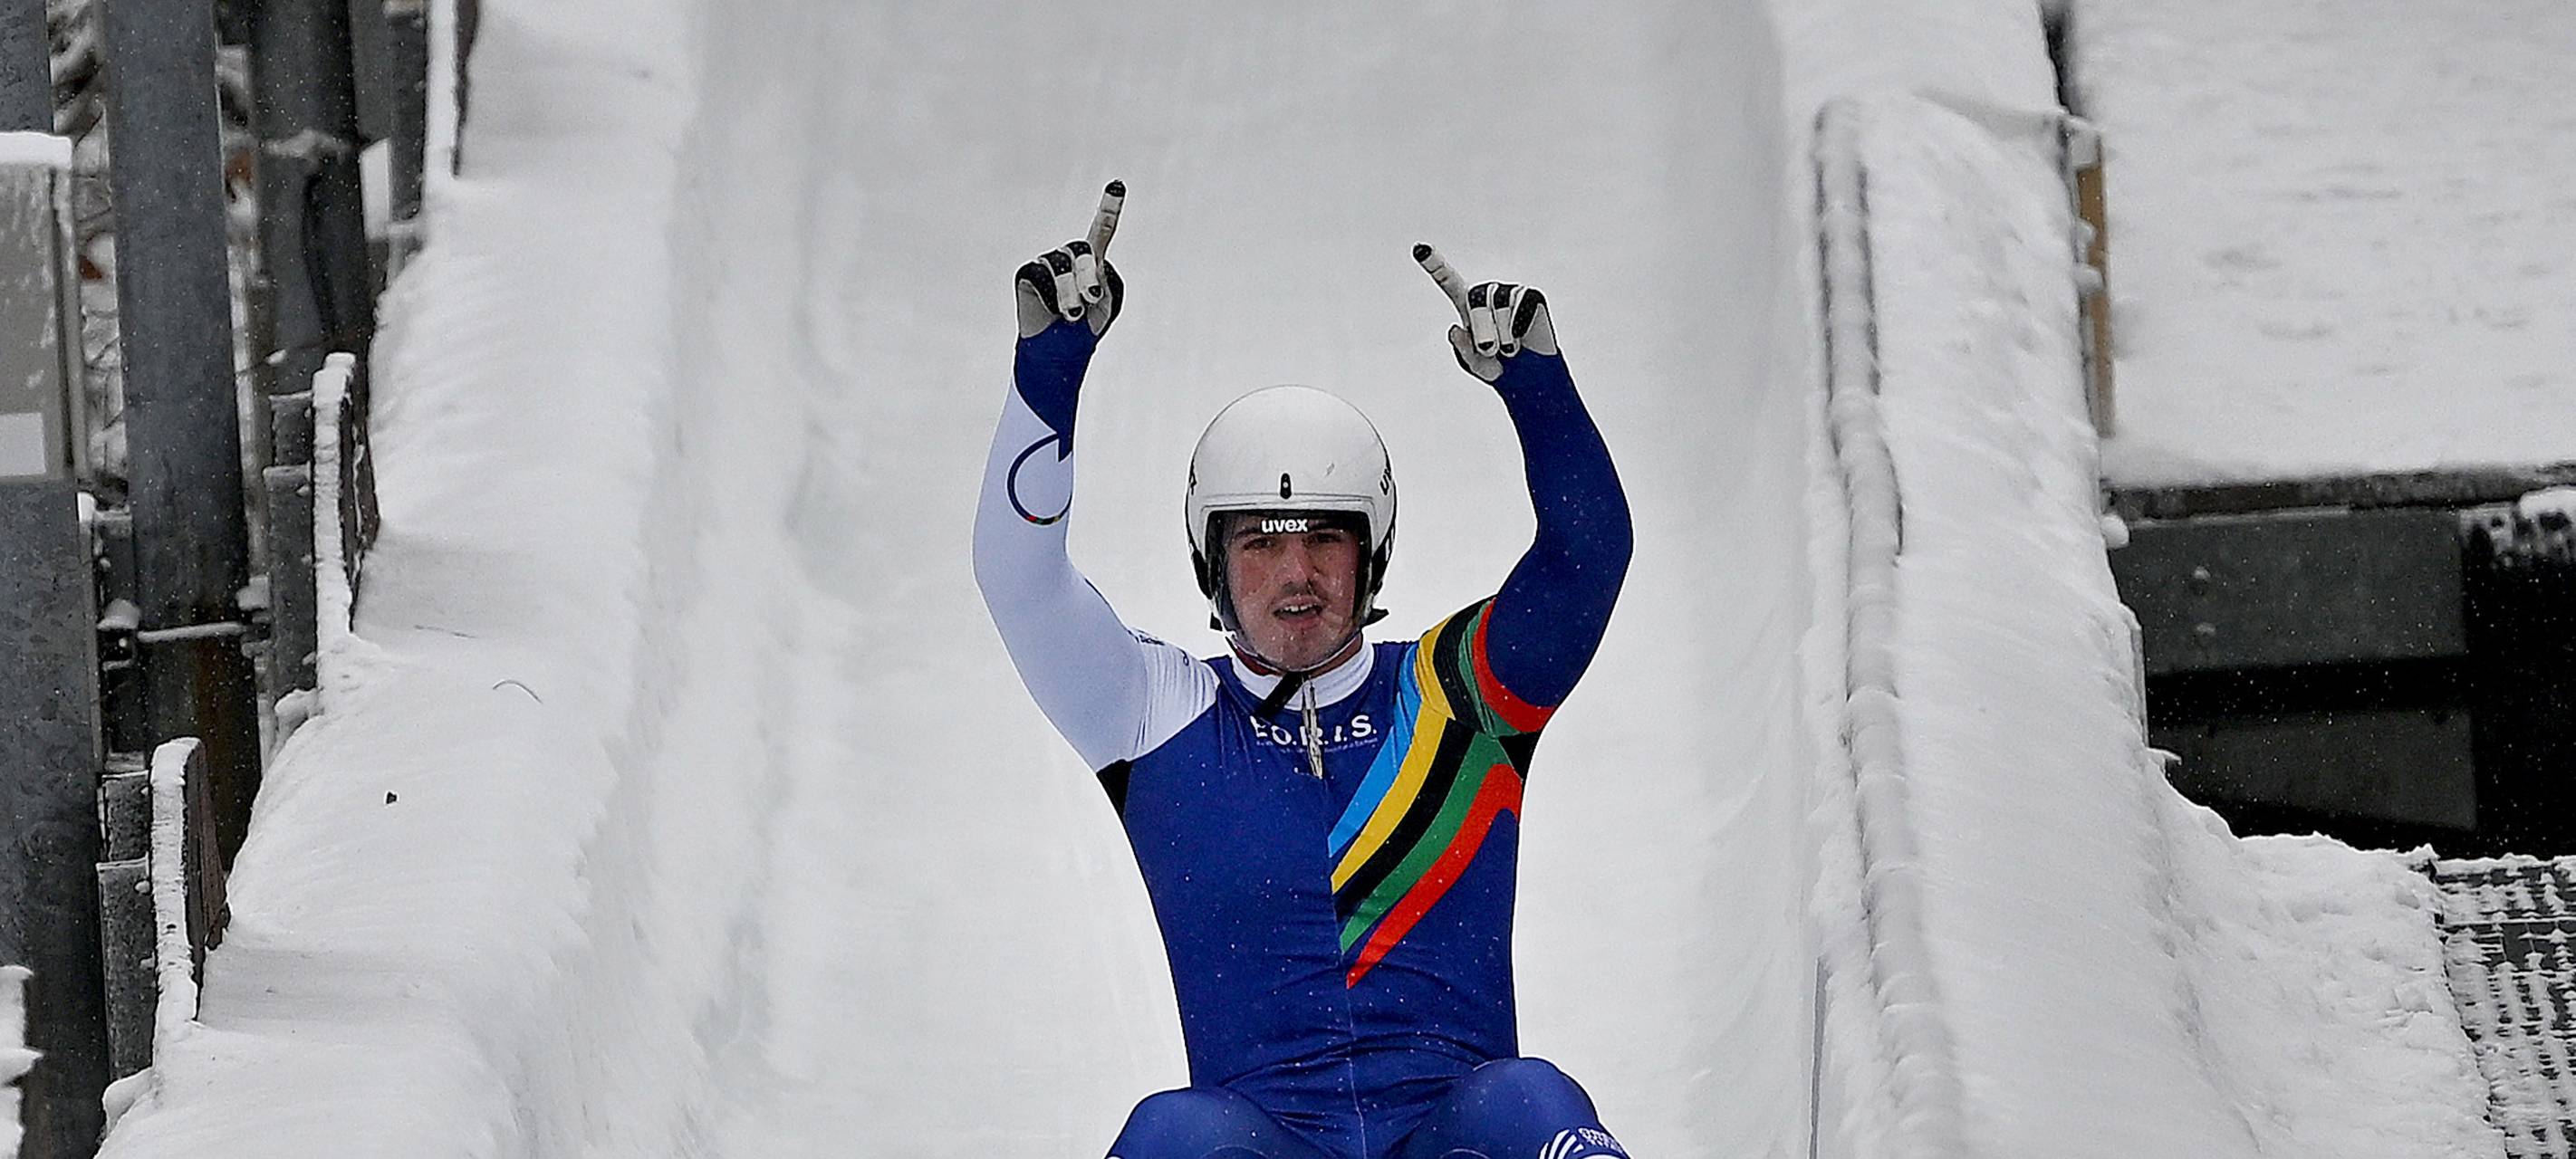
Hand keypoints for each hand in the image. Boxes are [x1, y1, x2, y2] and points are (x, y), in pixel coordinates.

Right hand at [1016, 182, 1126, 339]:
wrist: (1056, 352)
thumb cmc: (1083, 330)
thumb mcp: (1103, 305)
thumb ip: (1100, 282)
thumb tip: (1086, 270)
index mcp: (1092, 261)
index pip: (1101, 231)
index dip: (1109, 208)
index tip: (1117, 185)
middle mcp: (1069, 257)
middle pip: (1082, 249)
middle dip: (1088, 275)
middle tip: (1092, 298)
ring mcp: (1048, 263)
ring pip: (1062, 266)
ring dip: (1071, 295)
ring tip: (1073, 316)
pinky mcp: (1028, 273)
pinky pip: (1042, 275)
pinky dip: (1052, 295)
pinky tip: (1054, 310)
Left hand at [1414, 243, 1558, 383]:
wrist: (1530, 374)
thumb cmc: (1496, 366)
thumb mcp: (1476, 365)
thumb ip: (1463, 350)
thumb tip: (1455, 329)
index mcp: (1466, 303)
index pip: (1448, 281)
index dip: (1434, 264)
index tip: (1419, 248)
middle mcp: (1487, 291)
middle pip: (1476, 299)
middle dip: (1483, 333)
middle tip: (1491, 352)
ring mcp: (1510, 291)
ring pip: (1499, 305)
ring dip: (1503, 336)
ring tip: (1509, 349)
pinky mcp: (1531, 295)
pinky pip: (1521, 307)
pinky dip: (1519, 329)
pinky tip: (1521, 338)